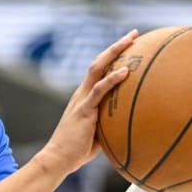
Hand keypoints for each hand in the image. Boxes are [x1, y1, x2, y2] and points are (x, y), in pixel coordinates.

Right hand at [37, 29, 138, 175]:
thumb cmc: (77, 149)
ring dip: (115, 52)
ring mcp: (82, 99)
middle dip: (117, 46)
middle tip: (134, 34)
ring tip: (131, 41)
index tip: (129, 45)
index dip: (113, 56)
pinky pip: (99, 90)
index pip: (99, 69)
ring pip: (98, 68)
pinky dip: (112, 79)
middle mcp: (82, 92)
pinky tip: (125, 71)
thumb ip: (110, 122)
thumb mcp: (98, 131)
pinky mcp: (84, 109)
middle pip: (99, 61)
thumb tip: (131, 122)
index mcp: (85, 96)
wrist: (58, 158)